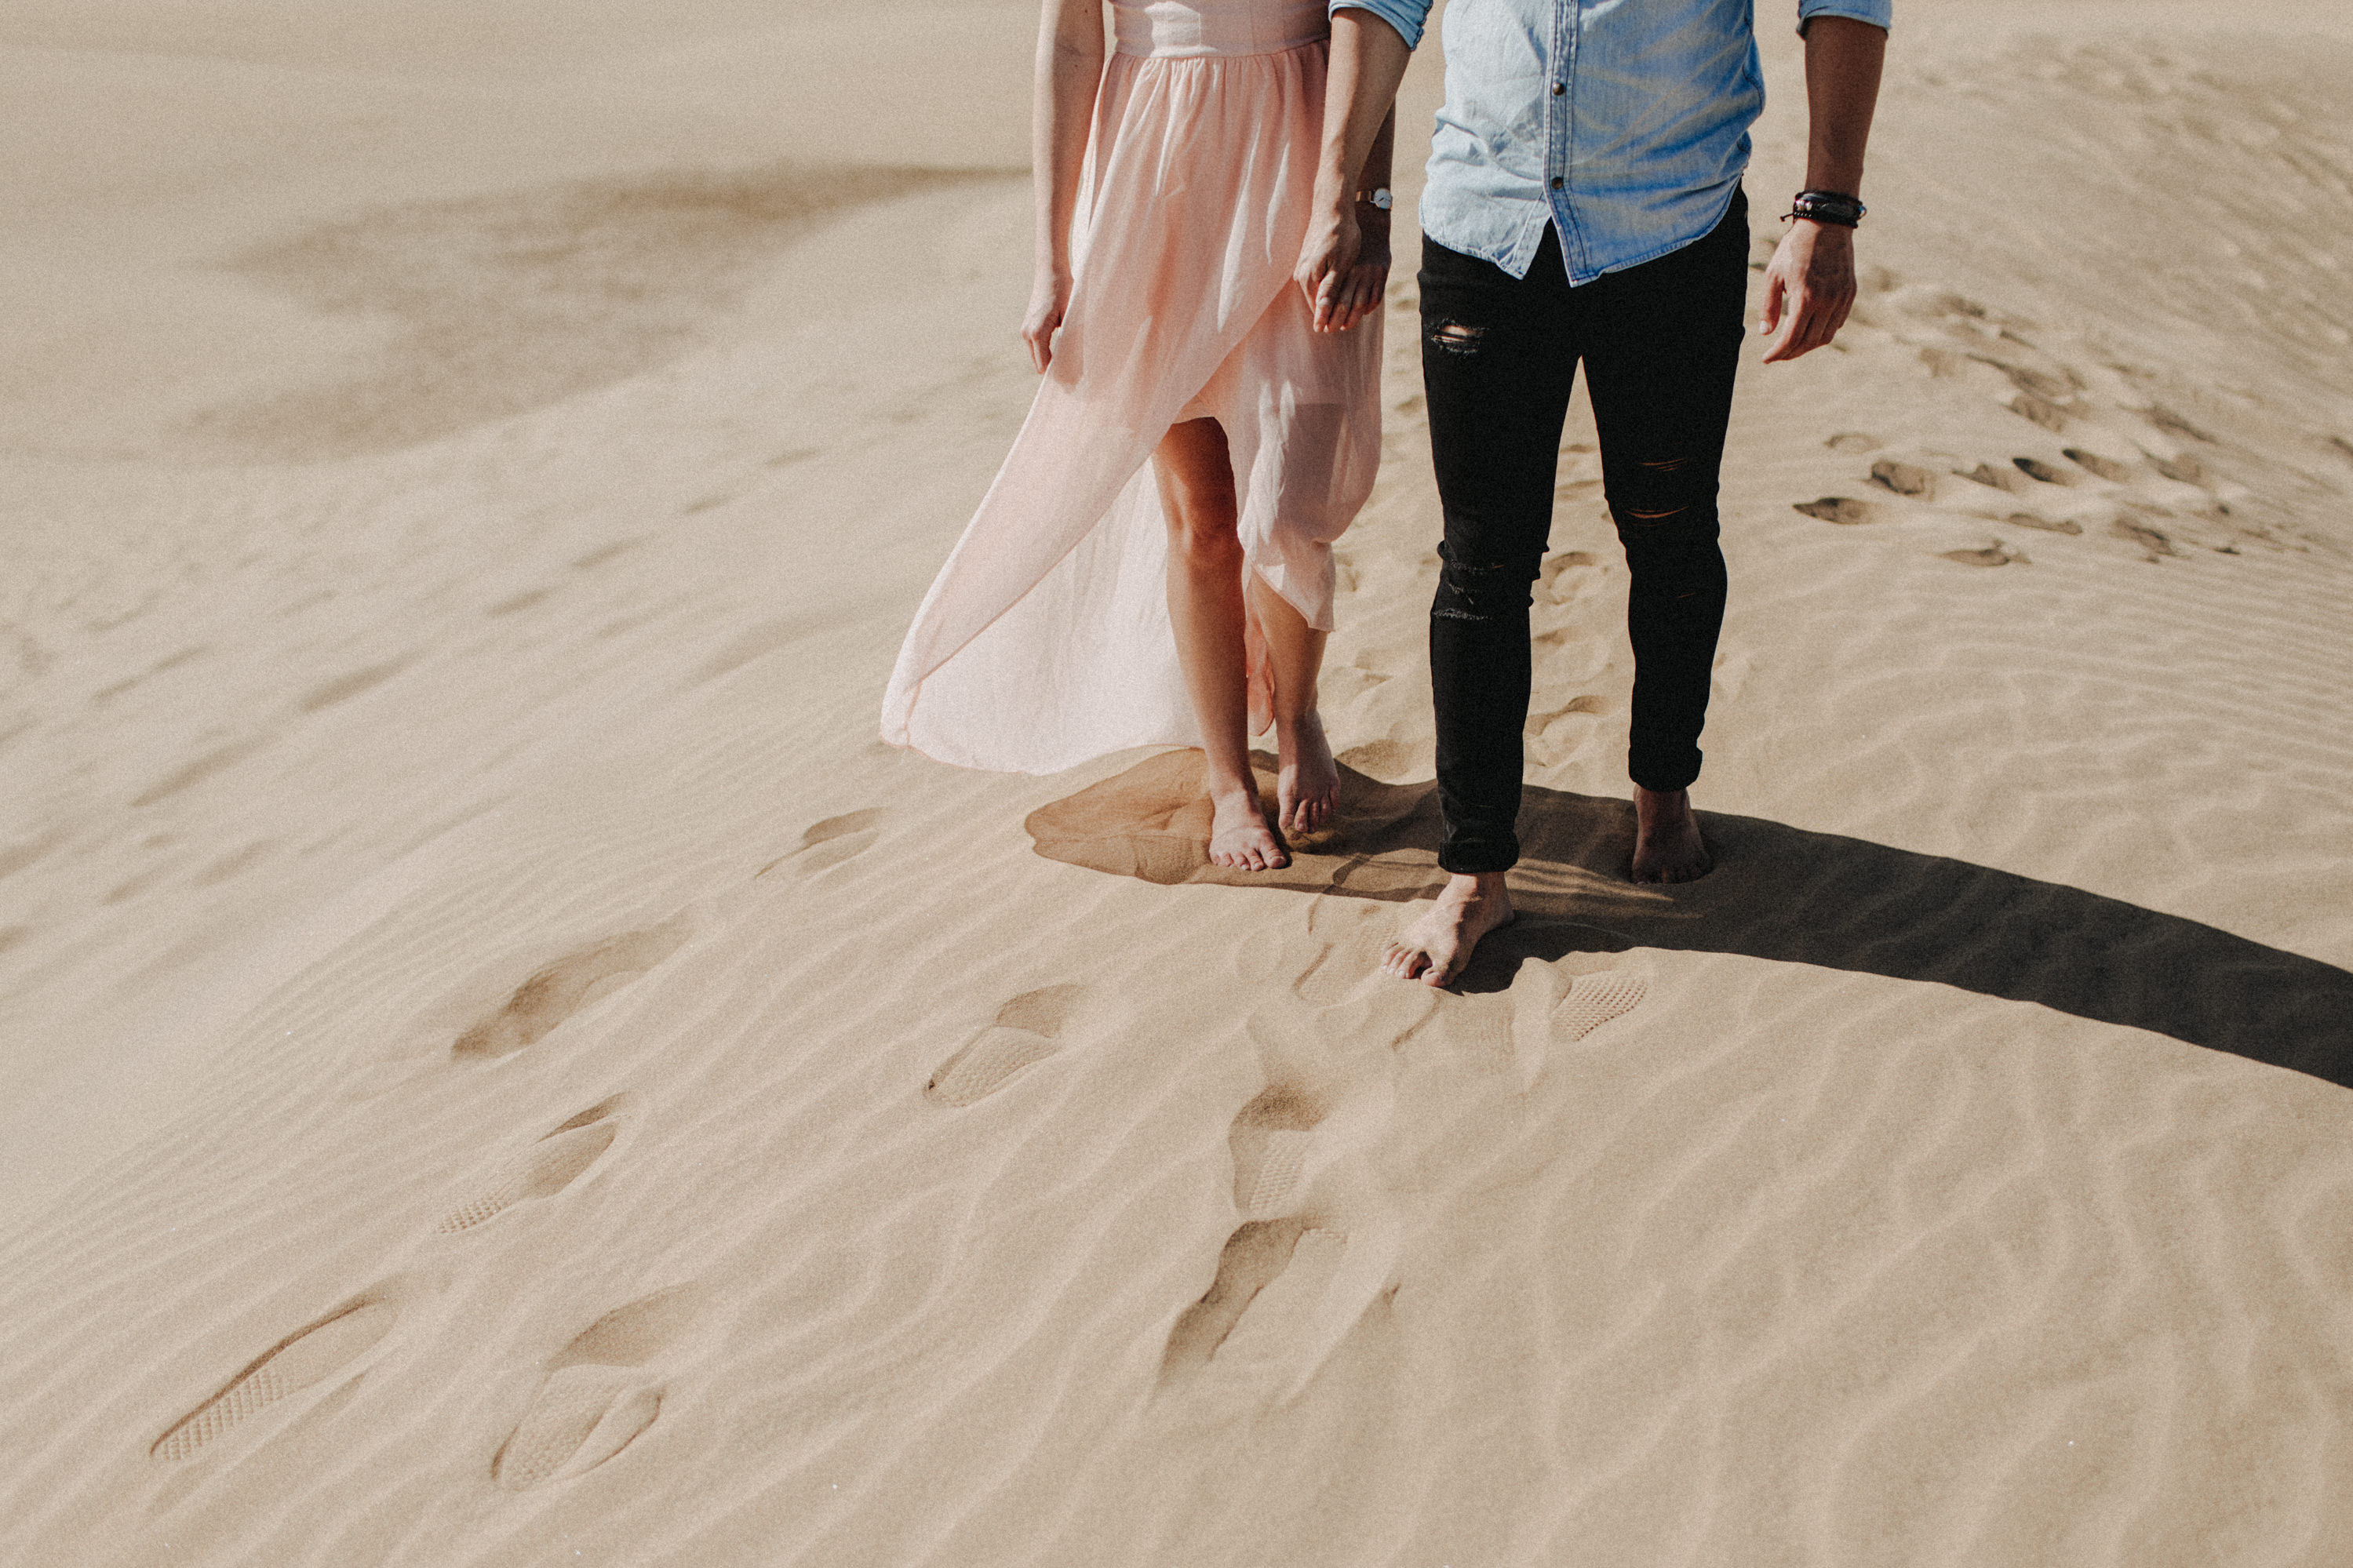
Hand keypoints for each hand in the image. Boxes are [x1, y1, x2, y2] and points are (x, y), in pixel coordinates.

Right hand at [1022, 270, 1071, 372]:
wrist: (1050, 273)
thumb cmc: (1064, 291)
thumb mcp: (1071, 315)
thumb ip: (1071, 337)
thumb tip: (1075, 359)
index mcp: (1038, 333)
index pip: (1045, 364)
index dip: (1058, 374)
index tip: (1072, 384)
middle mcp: (1027, 334)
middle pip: (1039, 364)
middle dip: (1054, 371)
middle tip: (1073, 381)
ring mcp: (1025, 331)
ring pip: (1037, 357)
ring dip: (1050, 362)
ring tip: (1069, 369)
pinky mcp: (1027, 327)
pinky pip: (1036, 348)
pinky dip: (1046, 354)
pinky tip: (1061, 355)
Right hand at [1295, 199, 1388, 333]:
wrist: (1332, 208)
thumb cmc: (1342, 235)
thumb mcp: (1341, 264)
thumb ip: (1330, 289)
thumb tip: (1321, 310)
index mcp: (1309, 278)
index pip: (1318, 309)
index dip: (1328, 320)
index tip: (1338, 330)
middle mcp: (1301, 274)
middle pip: (1314, 302)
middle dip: (1327, 313)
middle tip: (1341, 325)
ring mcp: (1302, 266)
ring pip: (1314, 292)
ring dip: (1325, 301)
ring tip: (1339, 310)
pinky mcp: (1306, 259)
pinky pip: (1315, 281)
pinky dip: (1324, 287)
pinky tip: (1334, 288)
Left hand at [1759, 219, 1856, 362]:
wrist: (1826, 224)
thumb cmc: (1794, 248)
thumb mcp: (1773, 275)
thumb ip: (1769, 306)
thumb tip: (1766, 333)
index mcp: (1806, 297)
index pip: (1792, 338)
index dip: (1778, 352)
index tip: (1766, 358)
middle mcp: (1827, 301)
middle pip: (1809, 342)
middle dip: (1791, 353)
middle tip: (1778, 355)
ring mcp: (1842, 298)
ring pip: (1826, 336)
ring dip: (1808, 345)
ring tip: (1792, 346)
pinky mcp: (1850, 293)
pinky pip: (1837, 322)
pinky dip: (1823, 332)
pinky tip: (1810, 330)